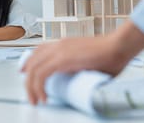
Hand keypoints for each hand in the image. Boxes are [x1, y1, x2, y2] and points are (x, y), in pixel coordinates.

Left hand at [21, 20, 143, 104]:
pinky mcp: (62, 59)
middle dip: (28, 79)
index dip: (30, 61)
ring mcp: (59, 51)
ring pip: (33, 68)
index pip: (40, 50)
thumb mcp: (90, 60)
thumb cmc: (111, 55)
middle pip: (33, 60)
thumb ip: (81, 66)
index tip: (25, 72)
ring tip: (35, 100)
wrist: (118, 47)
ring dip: (30, 86)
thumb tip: (80, 79)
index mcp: (65, 44)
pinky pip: (41, 74)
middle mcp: (59, 45)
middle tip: (30, 94)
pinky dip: (38, 87)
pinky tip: (43, 97)